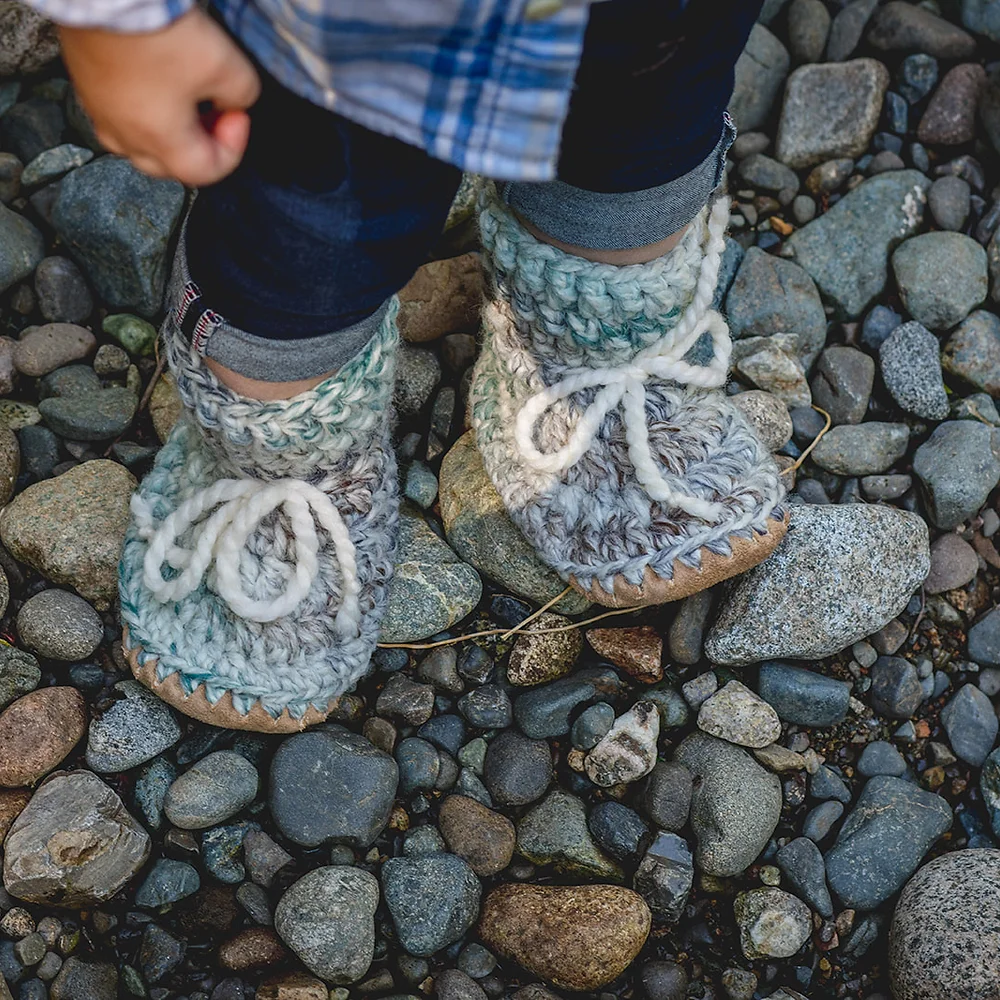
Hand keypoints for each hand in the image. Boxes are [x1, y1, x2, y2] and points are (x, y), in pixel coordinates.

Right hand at [59, 7, 260, 186]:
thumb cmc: (160, 34)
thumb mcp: (226, 66)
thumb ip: (242, 94)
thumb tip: (233, 100)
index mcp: (160, 143)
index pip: (206, 171)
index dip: (233, 148)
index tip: (237, 114)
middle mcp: (125, 135)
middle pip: (170, 164)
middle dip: (200, 144)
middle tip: (215, 112)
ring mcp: (99, 110)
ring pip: (139, 141)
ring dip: (169, 130)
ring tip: (186, 99)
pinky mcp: (85, 83)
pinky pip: (117, 112)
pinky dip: (142, 108)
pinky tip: (155, 81)